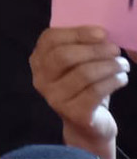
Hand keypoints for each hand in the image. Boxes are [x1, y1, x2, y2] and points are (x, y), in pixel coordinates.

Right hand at [31, 26, 127, 158]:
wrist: (87, 127)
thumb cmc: (83, 88)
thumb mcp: (75, 65)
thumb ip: (78, 46)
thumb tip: (101, 32)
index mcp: (38, 61)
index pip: (50, 39)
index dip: (76, 33)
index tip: (102, 33)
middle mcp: (41, 80)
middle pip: (65, 56)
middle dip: (95, 50)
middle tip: (115, 50)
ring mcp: (55, 98)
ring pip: (83, 74)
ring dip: (109, 66)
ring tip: (122, 65)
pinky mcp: (73, 113)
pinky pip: (96, 91)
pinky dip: (113, 81)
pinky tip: (122, 79)